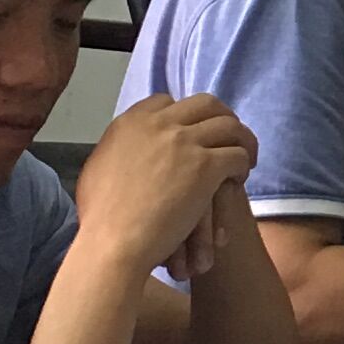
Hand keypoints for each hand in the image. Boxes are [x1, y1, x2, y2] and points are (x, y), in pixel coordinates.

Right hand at [75, 93, 256, 276]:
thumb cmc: (100, 217)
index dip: (184, 114)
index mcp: (130, 122)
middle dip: (222, 117)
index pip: (166, 101)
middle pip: (205, 104)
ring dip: (241, 140)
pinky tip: (238, 179)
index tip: (193, 130)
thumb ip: (117, 150)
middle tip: (230, 136)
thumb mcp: (98, 168)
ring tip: (245, 157)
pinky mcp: (205, 166)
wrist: (112, 242)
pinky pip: (237, 155)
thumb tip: (125, 149)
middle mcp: (159, 124)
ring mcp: (184, 142)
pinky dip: (243, 165)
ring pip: (229, 126)